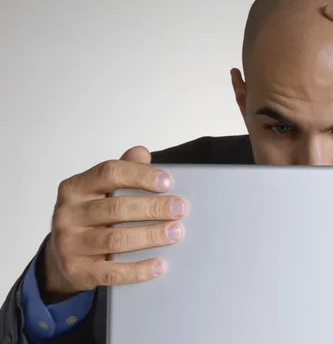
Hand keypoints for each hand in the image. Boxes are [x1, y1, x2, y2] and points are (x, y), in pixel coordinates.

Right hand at [42, 146, 186, 302]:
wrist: (60, 258)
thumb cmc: (90, 217)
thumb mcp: (100, 190)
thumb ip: (123, 171)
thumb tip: (142, 153)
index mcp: (75, 187)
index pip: (110, 173)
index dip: (140, 175)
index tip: (167, 182)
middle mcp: (68, 214)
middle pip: (116, 208)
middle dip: (153, 208)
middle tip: (180, 209)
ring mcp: (69, 244)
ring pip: (115, 239)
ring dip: (150, 236)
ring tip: (175, 233)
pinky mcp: (77, 271)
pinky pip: (112, 272)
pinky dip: (138, 270)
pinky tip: (159, 266)